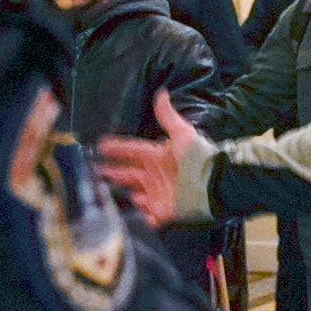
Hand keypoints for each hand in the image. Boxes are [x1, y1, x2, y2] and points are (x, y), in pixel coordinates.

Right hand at [96, 90, 203, 228]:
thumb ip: (168, 116)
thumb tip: (162, 93)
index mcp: (158, 156)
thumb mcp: (182, 134)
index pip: (132, 151)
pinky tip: (129, 217)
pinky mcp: (164, 212)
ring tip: (105, 193)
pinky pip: (148, 217)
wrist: (215, 184)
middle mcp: (155, 175)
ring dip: (123, 195)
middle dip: (112, 172)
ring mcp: (158, 194)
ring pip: (135, 195)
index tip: (100, 145)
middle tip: (95, 170)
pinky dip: (141, 217)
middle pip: (128, 174)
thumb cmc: (199, 158)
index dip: (117, 148)